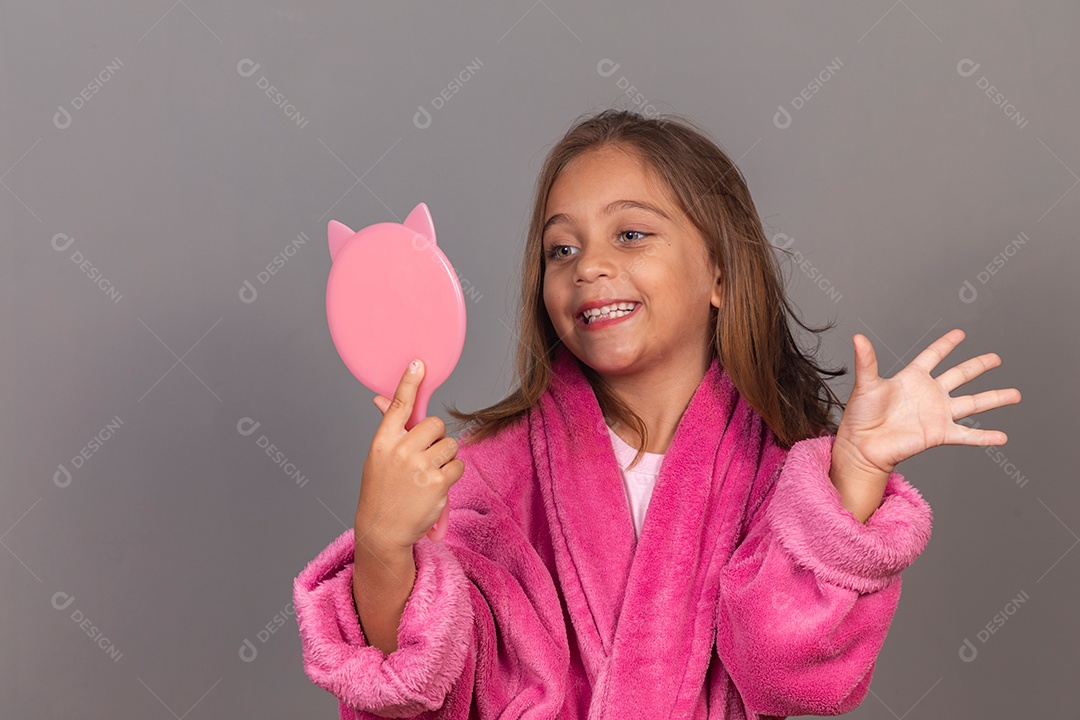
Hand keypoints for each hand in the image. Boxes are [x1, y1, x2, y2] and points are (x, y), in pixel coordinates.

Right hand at [355, 359, 464, 555]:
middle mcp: (400, 451)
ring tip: (428, 475)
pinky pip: (458, 465)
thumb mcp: (378, 458)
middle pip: (436, 424)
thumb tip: (381, 399)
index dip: (409, 382)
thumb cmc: (381, 491)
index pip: (398, 406)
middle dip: (437, 438)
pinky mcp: (437, 483)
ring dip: (445, 458)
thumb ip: (388, 429)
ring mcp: (419, 467)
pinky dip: (452, 475)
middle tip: (426, 456)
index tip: (419, 364)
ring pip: (450, 445)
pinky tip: (436, 487)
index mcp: (383, 442)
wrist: (382, 530)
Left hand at [836, 328, 1021, 474]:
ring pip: (972, 403)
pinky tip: (1002, 437)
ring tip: (1015, 394)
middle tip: (996, 358)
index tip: (960, 333)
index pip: (933, 356)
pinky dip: (984, 437)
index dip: (946, 344)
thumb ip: (866, 361)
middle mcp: (929, 394)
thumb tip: (858, 337)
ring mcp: (937, 413)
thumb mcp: (865, 384)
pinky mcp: (939, 433)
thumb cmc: (860, 416)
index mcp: (912, 378)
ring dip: (994, 398)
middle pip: (960, 375)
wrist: (862, 446)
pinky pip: (967, 435)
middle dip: (978, 366)